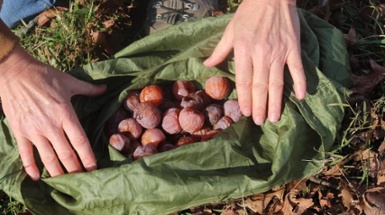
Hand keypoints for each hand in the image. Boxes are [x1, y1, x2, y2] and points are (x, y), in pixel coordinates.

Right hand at [0, 45, 105, 179]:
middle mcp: (51, 126)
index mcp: (66, 114)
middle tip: (82, 181)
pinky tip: (37, 178)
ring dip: (57, 173)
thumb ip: (89, 89)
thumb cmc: (44, 76)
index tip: (94, 169)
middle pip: (66, 155)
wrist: (14, 72)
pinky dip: (31, 167)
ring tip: (65, 183)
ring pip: (48, 158)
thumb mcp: (70, 82)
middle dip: (76, 170)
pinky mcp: (19, 132)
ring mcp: (34, 131)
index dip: (88, 158)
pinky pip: (25, 154)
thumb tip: (105, 88)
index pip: (80, 142)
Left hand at [204, 0, 305, 124]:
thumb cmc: (249, 13)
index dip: (245, 98)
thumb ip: (220, 50)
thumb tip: (207, 65)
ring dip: (276, 102)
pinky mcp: (293, 48)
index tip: (245, 112)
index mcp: (244, 51)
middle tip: (259, 121)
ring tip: (274, 117)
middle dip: (259, 106)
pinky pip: (297, 69)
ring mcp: (279, 52)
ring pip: (277, 82)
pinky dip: (300, 82)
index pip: (244, 80)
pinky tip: (301, 97)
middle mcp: (261, 54)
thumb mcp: (231, 30)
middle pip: (260, 86)